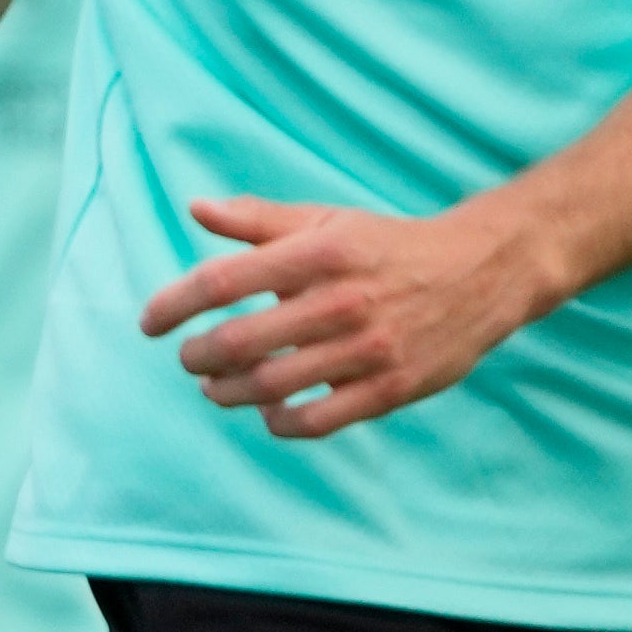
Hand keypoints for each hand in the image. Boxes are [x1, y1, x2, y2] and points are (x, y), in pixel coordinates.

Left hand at [140, 195, 546, 439]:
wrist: (482, 271)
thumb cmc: (388, 246)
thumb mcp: (328, 220)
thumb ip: (259, 220)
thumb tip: (195, 208)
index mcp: (319, 252)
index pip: (222, 281)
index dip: (174, 305)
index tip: (150, 323)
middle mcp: (340, 300)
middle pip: (239, 342)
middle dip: (197, 357)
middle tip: (188, 359)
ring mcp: (367, 348)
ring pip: (271, 386)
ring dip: (228, 393)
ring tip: (215, 388)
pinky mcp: (391, 388)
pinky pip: (318, 421)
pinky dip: (280, 422)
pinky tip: (268, 411)